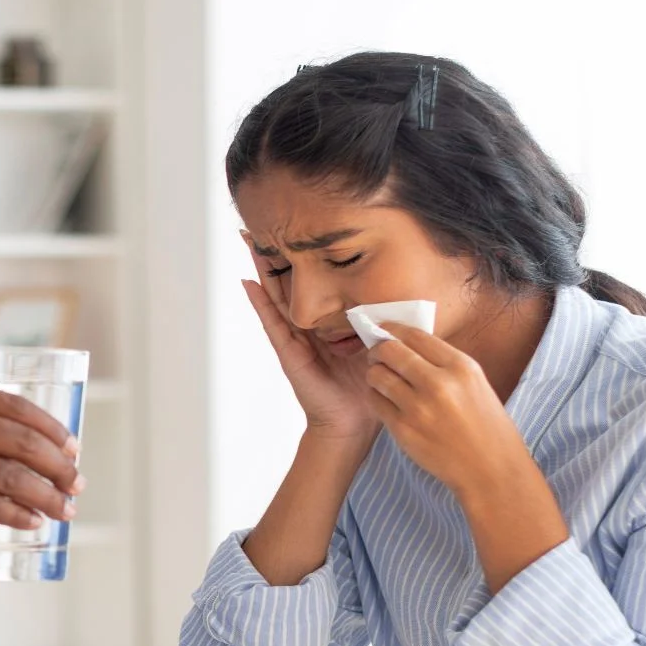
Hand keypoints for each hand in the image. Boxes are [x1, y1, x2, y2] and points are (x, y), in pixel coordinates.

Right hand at [0, 378, 82, 531]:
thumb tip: (20, 443)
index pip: (11, 405)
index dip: (48, 427)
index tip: (72, 447)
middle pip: (17, 440)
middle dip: (56, 465)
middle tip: (77, 484)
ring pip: (7, 474)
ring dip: (44, 495)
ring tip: (65, 510)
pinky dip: (14, 514)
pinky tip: (32, 523)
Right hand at [239, 234, 375, 440]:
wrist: (353, 423)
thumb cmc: (367, 389)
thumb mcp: (378, 345)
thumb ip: (380, 322)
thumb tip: (397, 293)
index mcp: (326, 324)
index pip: (311, 283)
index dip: (301, 257)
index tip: (296, 228)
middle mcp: (305, 327)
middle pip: (286, 281)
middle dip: (274, 253)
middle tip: (259, 222)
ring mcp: (293, 339)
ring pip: (274, 295)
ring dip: (260, 268)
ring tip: (247, 240)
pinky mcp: (288, 352)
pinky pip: (271, 322)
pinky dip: (259, 303)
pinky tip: (248, 284)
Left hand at [364, 324, 536, 496]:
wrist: (492, 470)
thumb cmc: (486, 426)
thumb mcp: (476, 383)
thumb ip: (444, 363)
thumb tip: (405, 344)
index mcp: (461, 367)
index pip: (414, 335)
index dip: (393, 330)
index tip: (384, 331)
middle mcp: (439, 383)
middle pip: (390, 350)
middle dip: (378, 349)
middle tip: (376, 355)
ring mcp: (419, 408)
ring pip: (377, 375)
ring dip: (374, 373)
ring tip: (380, 378)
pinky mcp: (404, 430)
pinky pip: (376, 402)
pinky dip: (376, 396)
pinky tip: (385, 399)